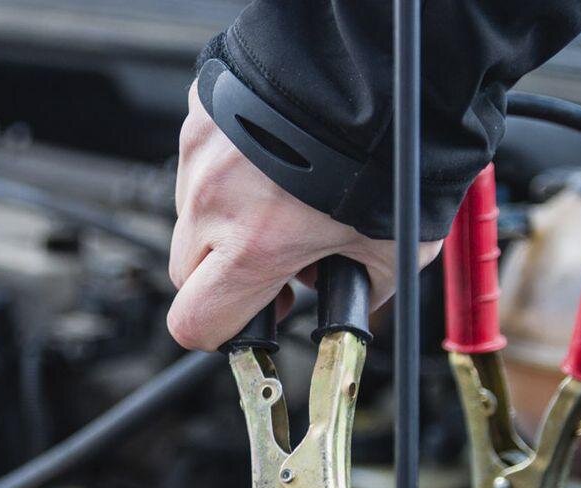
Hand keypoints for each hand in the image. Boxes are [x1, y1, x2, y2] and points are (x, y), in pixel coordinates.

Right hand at [167, 82, 441, 350]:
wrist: (378, 63)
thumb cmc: (391, 149)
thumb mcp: (395, 248)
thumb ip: (363, 289)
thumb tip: (355, 305)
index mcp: (253, 248)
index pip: (194, 322)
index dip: (220, 332)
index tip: (249, 320)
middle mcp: (214, 202)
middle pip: (186, 273)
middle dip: (223, 277)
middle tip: (273, 261)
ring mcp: (201, 153)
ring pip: (193, 214)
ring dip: (225, 220)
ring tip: (283, 197)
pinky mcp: (203, 113)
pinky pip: (201, 161)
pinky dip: (231, 169)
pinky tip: (275, 158)